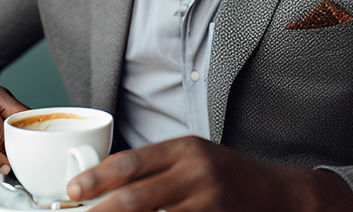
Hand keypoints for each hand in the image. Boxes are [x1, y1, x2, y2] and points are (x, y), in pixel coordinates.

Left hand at [66, 136, 352, 211]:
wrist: (280, 194)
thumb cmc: (230, 175)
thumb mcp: (194, 157)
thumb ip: (156, 167)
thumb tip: (105, 180)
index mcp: (186, 149)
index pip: (130, 162)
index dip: (96, 178)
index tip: (72, 191)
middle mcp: (196, 174)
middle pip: (134, 198)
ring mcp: (207, 203)